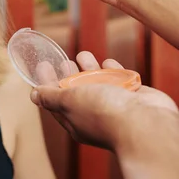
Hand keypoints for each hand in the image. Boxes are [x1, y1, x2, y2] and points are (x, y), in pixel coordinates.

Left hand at [31, 52, 177, 151]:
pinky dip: (113, 70)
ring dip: (90, 68)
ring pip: (99, 84)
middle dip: (69, 75)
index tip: (43, 65)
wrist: (145, 123)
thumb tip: (33, 95)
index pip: (55, 101)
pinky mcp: (132, 98)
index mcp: (75, 121)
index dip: (47, 83)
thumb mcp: (69, 102)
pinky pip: (120, 81)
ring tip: (83, 54)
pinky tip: (108, 62)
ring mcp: (114, 106)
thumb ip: (51, 96)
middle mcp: (94, 115)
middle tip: (63, 61)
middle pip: (78, 92)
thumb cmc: (104, 113)